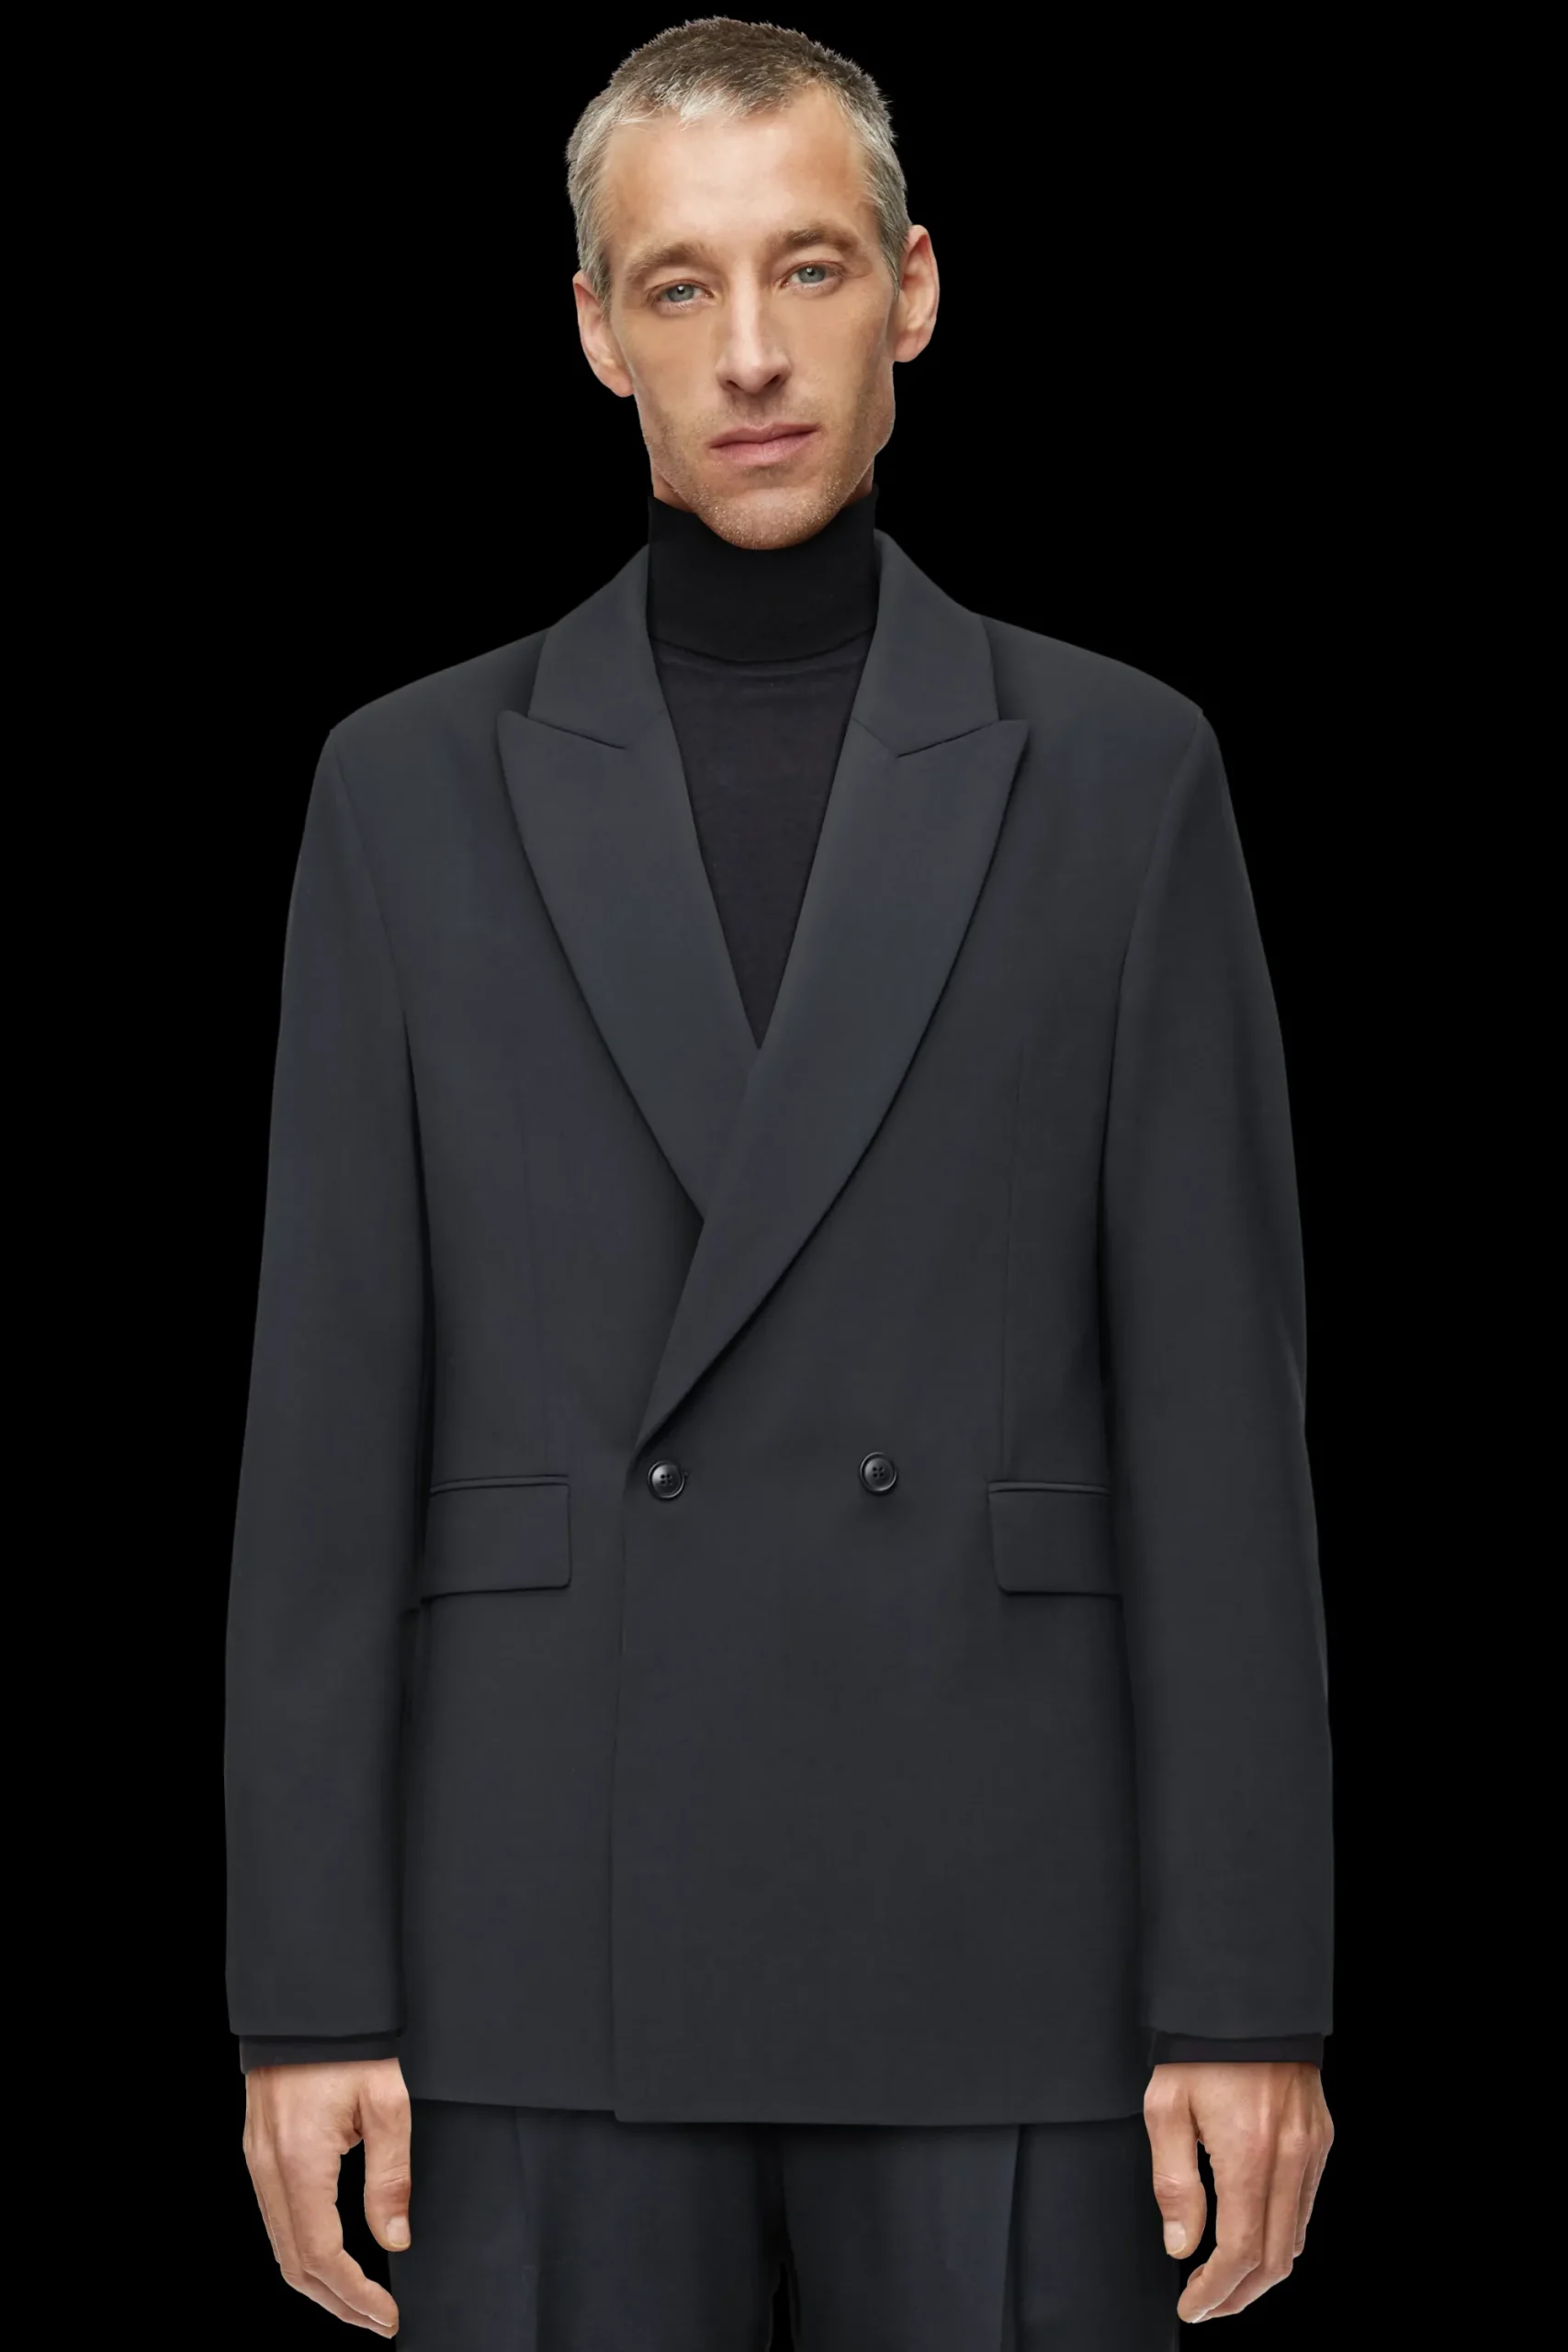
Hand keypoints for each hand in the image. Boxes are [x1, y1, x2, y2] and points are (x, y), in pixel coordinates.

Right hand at [242, 2057, 410, 2333]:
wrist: (306, 1998)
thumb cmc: (348, 2041)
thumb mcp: (386, 2101)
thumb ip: (390, 2176)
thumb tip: (394, 2241)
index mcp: (299, 2162)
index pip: (322, 2255)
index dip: (355, 2295)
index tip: (387, 2315)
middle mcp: (268, 2168)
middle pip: (294, 2264)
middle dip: (336, 2302)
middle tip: (377, 2321)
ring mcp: (257, 2161)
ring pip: (281, 2246)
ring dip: (319, 2281)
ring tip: (360, 2300)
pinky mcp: (259, 2150)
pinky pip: (276, 2218)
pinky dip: (303, 2249)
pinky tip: (332, 2256)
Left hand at [1143, 2060, 1331, 2322]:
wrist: (1246, 1998)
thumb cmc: (1198, 2048)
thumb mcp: (1166, 2107)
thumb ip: (1174, 2183)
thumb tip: (1182, 2247)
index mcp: (1248, 2153)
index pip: (1238, 2251)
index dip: (1214, 2291)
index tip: (1191, 2306)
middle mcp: (1289, 2157)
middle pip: (1274, 2259)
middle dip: (1239, 2295)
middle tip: (1207, 2305)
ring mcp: (1311, 2148)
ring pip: (1296, 2237)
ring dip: (1262, 2271)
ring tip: (1225, 2281)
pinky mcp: (1320, 2138)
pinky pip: (1305, 2205)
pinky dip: (1281, 2235)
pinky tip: (1253, 2236)